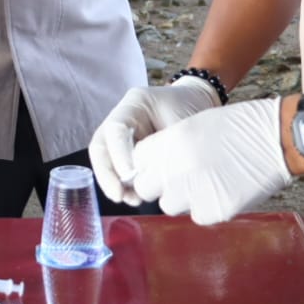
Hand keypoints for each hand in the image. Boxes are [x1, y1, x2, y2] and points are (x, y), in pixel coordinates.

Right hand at [88, 76, 222, 205]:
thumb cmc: (194, 109)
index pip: (115, 129)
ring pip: (105, 161)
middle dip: (107, 174)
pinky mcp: (128, 152)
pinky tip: (136, 198)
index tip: (129, 176)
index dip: (118, 154)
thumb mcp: (184, 122)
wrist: (201, 105)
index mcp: (135, 104)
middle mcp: (122, 119)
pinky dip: (124, 186)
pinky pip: (118, 170)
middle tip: (119, 195)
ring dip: (114, 183)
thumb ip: (168, 145)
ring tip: (132, 200)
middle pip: (101, 147)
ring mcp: (122, 136)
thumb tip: (154, 175)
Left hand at [132, 98, 292, 224]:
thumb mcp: (194, 125)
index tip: (156, 165)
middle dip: (158, 184)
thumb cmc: (239, 127)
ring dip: (181, 197)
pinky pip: (196, 215)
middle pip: (145, 188)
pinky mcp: (215, 211)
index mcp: (171, 141)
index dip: (146, 165)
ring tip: (205, 182)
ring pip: (169, 205)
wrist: (278, 139)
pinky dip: (206, 207)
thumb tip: (149, 168)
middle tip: (178, 177)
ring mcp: (196, 192)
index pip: (136, 161)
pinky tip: (222, 191)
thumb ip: (167, 146)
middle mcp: (178, 167)